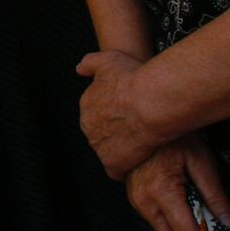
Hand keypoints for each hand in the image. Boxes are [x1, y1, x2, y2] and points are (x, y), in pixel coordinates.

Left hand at [77, 49, 163, 177]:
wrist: (150, 103)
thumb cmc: (134, 79)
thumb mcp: (109, 60)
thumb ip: (91, 63)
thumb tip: (79, 69)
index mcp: (87, 104)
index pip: (97, 112)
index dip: (115, 114)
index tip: (130, 112)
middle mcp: (88, 126)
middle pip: (101, 132)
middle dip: (117, 132)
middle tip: (139, 128)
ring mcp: (99, 146)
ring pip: (109, 150)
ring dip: (123, 149)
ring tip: (144, 144)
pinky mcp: (113, 164)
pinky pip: (117, 170)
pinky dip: (126, 167)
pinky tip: (140, 160)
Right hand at [124, 135, 229, 230]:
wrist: (143, 124)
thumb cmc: (175, 139)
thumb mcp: (201, 161)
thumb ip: (216, 195)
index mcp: (162, 192)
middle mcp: (145, 202)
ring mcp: (137, 203)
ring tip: (200, 218)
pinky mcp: (136, 202)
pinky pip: (158, 225)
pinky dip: (175, 225)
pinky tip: (185, 208)